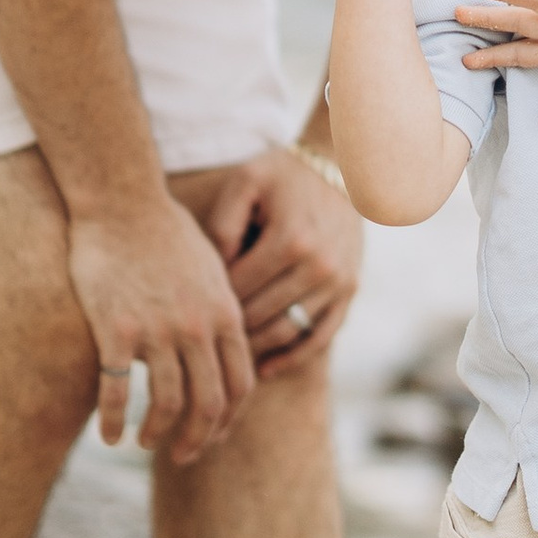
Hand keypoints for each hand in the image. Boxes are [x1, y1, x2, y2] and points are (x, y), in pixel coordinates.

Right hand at [67, 195, 255, 463]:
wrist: (123, 202)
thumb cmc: (165, 232)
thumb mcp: (212, 269)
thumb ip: (221, 311)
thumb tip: (224, 346)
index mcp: (225, 314)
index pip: (241, 384)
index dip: (229, 420)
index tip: (214, 436)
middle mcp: (198, 327)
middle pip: (209, 404)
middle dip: (198, 439)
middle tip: (183, 455)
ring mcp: (158, 330)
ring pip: (166, 403)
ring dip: (157, 434)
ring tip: (145, 443)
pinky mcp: (116, 328)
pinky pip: (116, 391)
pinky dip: (113, 420)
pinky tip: (108, 435)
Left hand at [175, 145, 364, 379]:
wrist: (342, 167)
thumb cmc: (283, 174)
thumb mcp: (245, 181)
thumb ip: (222, 224)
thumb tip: (213, 275)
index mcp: (290, 239)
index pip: (238, 288)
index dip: (210, 300)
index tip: (187, 305)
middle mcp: (319, 266)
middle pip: (260, 315)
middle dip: (227, 327)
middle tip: (198, 335)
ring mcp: (338, 282)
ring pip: (286, 332)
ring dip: (253, 347)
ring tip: (223, 353)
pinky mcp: (350, 292)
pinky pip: (320, 338)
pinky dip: (291, 358)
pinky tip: (264, 370)